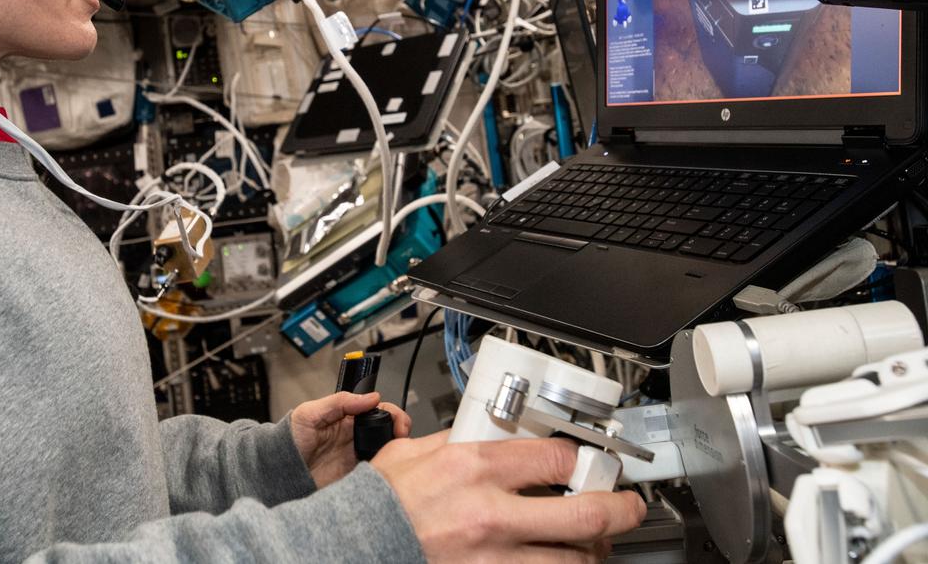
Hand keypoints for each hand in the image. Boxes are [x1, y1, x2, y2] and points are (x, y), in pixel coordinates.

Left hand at [290, 391, 411, 487]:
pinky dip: (386, 469)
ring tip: (398, 452)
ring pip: (387, 450)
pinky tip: (387, 468)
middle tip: (402, 436)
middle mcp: (355, 436)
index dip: (391, 413)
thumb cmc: (289, 439)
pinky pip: (377, 472)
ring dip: (396, 449)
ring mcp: (356, 456)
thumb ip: (338, 402)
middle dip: (400, 430)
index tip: (397, 420)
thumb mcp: (309, 413)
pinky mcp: (355, 475)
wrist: (279, 470)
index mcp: (346, 417)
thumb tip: (369, 397)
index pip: (377, 410)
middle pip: (387, 429)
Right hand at [372, 433, 645, 561]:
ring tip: (595, 543)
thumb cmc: (379, 502)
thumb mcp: (414, 452)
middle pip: (586, 514)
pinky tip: (558, 561)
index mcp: (475, 469)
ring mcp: (495, 559)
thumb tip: (487, 431)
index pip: (557, 457)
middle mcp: (493, 515)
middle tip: (628, 506)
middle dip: (621, 510)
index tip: (587, 460)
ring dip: (593, 551)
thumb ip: (457, 440)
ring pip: (574, 560)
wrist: (353, 545)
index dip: (584, 457)